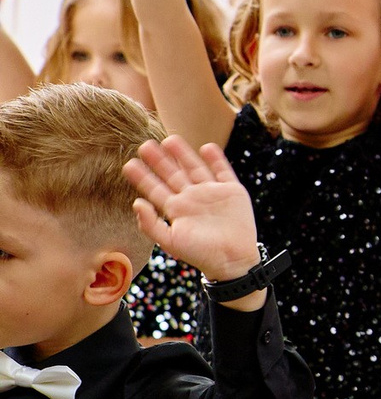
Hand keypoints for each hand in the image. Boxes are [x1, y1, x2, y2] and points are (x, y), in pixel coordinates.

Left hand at [124, 137, 259, 286]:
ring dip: (183, 154)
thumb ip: (150, 224)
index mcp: (176, 209)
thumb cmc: (200, 254)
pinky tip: (207, 147)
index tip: (128, 163)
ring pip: (195, 167)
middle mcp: (192, 197)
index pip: (155, 188)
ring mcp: (212, 192)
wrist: (232, 260)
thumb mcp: (170, 242)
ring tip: (170, 139)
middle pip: (173, 174)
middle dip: (159, 160)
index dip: (142, 176)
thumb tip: (136, 202)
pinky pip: (222, 170)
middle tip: (144, 145)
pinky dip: (216, 159)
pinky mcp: (232, 191)